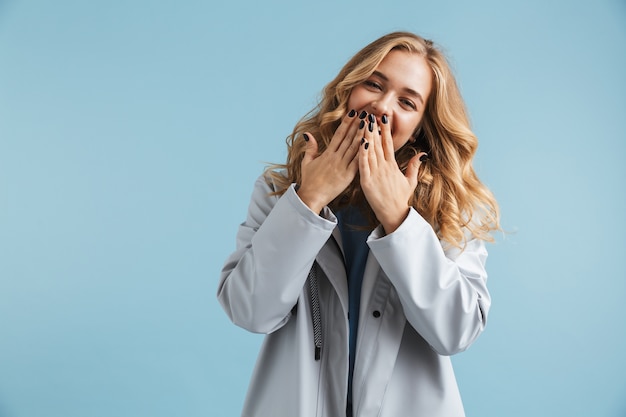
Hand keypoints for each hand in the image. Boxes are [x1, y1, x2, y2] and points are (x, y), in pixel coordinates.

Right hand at [297, 111, 363, 212]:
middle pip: (349, 138)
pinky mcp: (347, 176)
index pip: (339, 134)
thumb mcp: (307, 163)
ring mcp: (342, 166)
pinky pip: (357, 162)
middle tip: (366, 113)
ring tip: (370, 124)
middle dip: (357, 125)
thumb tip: (308, 134)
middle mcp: (335, 158)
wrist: (312, 197)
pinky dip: (364, 152)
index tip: (353, 112)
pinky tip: (371, 144)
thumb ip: (310, 148)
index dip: (346, 122)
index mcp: (327, 154)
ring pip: (354, 148)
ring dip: (363, 135)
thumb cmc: (309, 181)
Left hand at [358, 115, 426, 233]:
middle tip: (371, 113)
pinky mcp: (367, 182)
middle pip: (378, 144)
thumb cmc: (400, 199)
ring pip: (370, 151)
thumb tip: (422, 153)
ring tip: (364, 122)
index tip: (384, 117)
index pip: (388, 144)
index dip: (385, 130)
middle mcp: (384, 168)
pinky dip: (362, 154)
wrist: (394, 214)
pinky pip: (363, 165)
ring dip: (367, 136)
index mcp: (392, 166)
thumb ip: (414, 166)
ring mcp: (375, 174)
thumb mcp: (410, 181)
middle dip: (374, 128)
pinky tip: (360, 143)